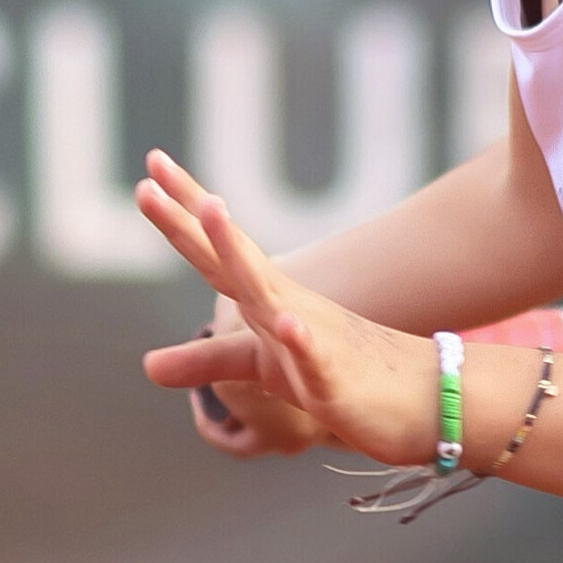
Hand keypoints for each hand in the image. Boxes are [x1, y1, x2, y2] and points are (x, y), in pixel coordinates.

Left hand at [131, 153, 421, 465]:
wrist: (415, 393)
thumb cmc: (330, 374)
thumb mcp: (259, 368)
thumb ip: (205, 361)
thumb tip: (147, 366)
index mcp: (262, 298)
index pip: (214, 251)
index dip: (181, 211)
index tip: (148, 170)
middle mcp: (283, 303)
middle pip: (229, 256)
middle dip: (192, 215)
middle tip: (152, 169)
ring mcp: (310, 335)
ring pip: (268, 292)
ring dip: (238, 253)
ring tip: (212, 210)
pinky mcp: (333, 377)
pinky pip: (315, 356)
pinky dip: (301, 340)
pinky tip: (288, 323)